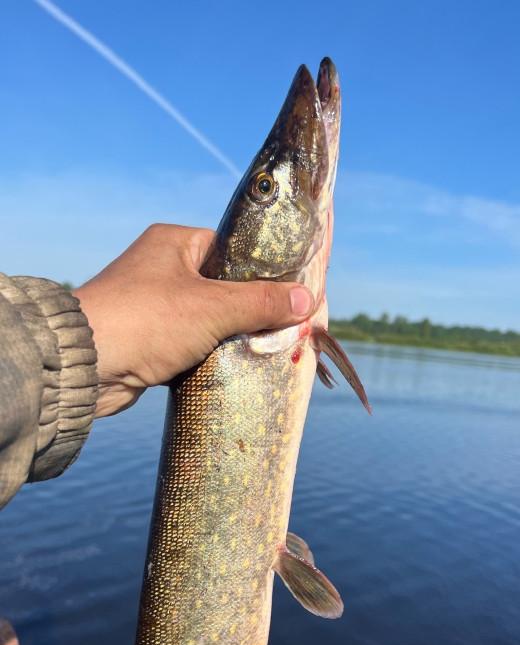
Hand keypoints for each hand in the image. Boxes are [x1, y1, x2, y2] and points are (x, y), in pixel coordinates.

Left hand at [74, 224, 314, 417]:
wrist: (83, 365)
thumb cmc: (146, 320)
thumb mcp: (212, 308)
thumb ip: (261, 303)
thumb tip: (308, 299)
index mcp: (175, 243)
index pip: (232, 250)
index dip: (262, 272)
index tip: (290, 295)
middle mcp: (161, 268)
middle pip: (223, 288)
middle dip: (249, 311)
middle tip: (281, 328)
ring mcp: (152, 305)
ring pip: (208, 319)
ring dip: (230, 337)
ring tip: (263, 350)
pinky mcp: (148, 340)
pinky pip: (190, 343)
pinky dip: (209, 355)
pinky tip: (232, 367)